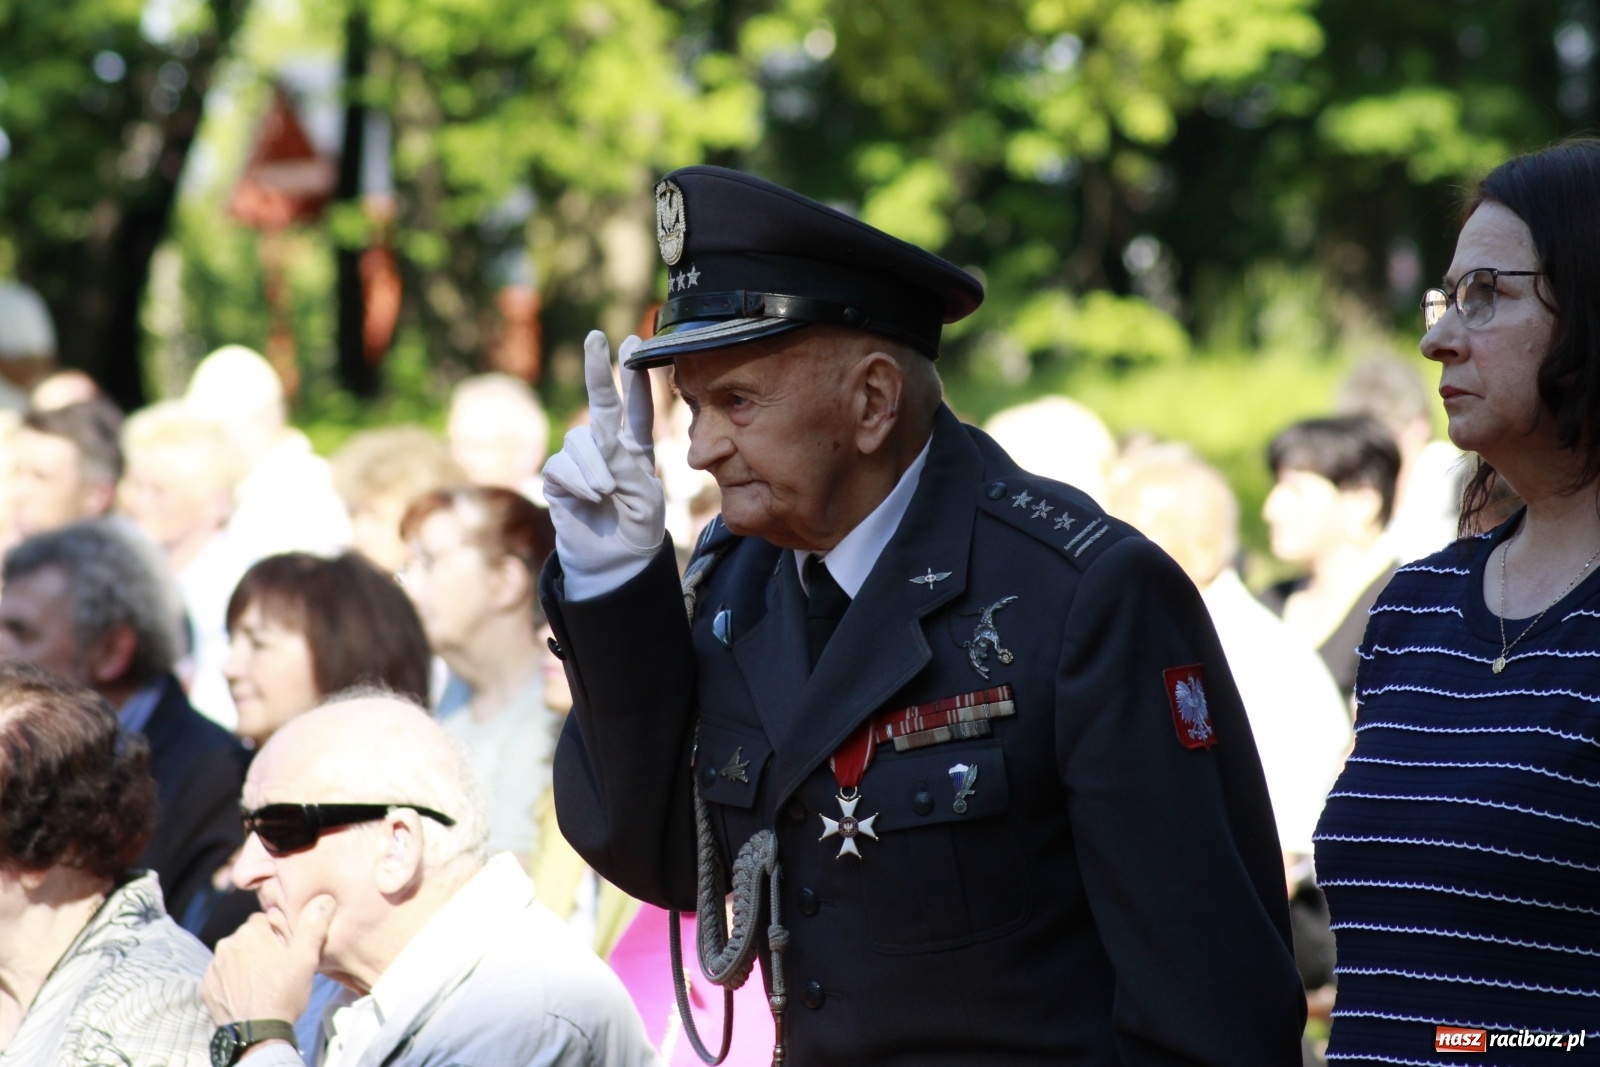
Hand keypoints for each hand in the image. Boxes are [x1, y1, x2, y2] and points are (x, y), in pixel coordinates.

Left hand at [203, 894, 334, 1024]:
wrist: (256, 1033)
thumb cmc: (283, 993)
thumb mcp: (306, 959)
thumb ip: (314, 926)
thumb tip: (324, 900)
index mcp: (251, 932)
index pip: (264, 920)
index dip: (278, 934)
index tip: (287, 951)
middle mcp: (227, 944)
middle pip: (248, 937)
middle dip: (260, 947)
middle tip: (277, 968)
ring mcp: (213, 967)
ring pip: (234, 956)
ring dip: (245, 964)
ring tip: (262, 984)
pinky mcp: (206, 987)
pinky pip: (222, 975)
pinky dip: (232, 981)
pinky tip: (247, 994)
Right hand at [541, 331, 665, 595]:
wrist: (614, 562)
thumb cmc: (638, 529)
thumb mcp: (645, 496)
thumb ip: (626, 464)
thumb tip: (600, 442)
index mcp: (636, 449)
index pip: (637, 408)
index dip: (636, 377)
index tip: (635, 340)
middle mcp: (607, 448)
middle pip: (602, 402)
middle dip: (598, 369)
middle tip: (596, 337)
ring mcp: (581, 462)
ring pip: (581, 441)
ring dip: (595, 466)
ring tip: (606, 493)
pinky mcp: (558, 478)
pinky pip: (562, 466)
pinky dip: (579, 481)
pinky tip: (590, 499)